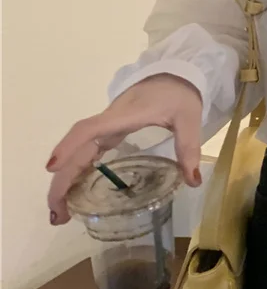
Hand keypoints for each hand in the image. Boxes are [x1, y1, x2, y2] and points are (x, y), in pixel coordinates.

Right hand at [46, 74, 202, 225]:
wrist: (175, 74)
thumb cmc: (179, 94)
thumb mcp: (189, 119)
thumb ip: (189, 147)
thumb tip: (192, 181)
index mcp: (124, 116)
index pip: (89, 129)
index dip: (70, 147)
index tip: (53, 169)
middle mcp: (109, 122)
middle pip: (76, 149)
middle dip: (62, 181)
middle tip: (56, 214)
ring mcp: (108, 126)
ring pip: (78, 152)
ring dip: (65, 181)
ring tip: (60, 212)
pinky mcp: (111, 131)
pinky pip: (88, 151)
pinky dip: (78, 172)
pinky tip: (75, 192)